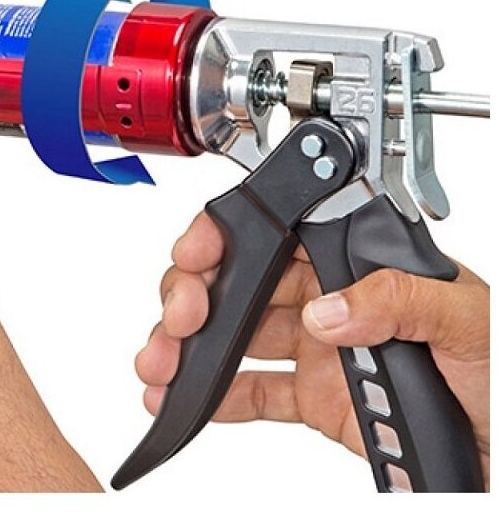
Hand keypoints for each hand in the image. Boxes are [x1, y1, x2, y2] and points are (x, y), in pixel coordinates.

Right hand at [136, 212, 489, 488]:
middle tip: (181, 320)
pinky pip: (254, 391)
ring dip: (191, 348)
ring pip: (236, 335)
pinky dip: (215, 396)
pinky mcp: (314, 396)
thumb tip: (328, 310)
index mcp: (361, 261)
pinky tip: (187, 399)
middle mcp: (331, 297)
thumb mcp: (467, 319)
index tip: (197, 252)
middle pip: (243, 282)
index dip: (228, 234)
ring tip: (163, 366)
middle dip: (197, 294)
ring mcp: (318, 348)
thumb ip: (399, 301)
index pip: (281, 231)